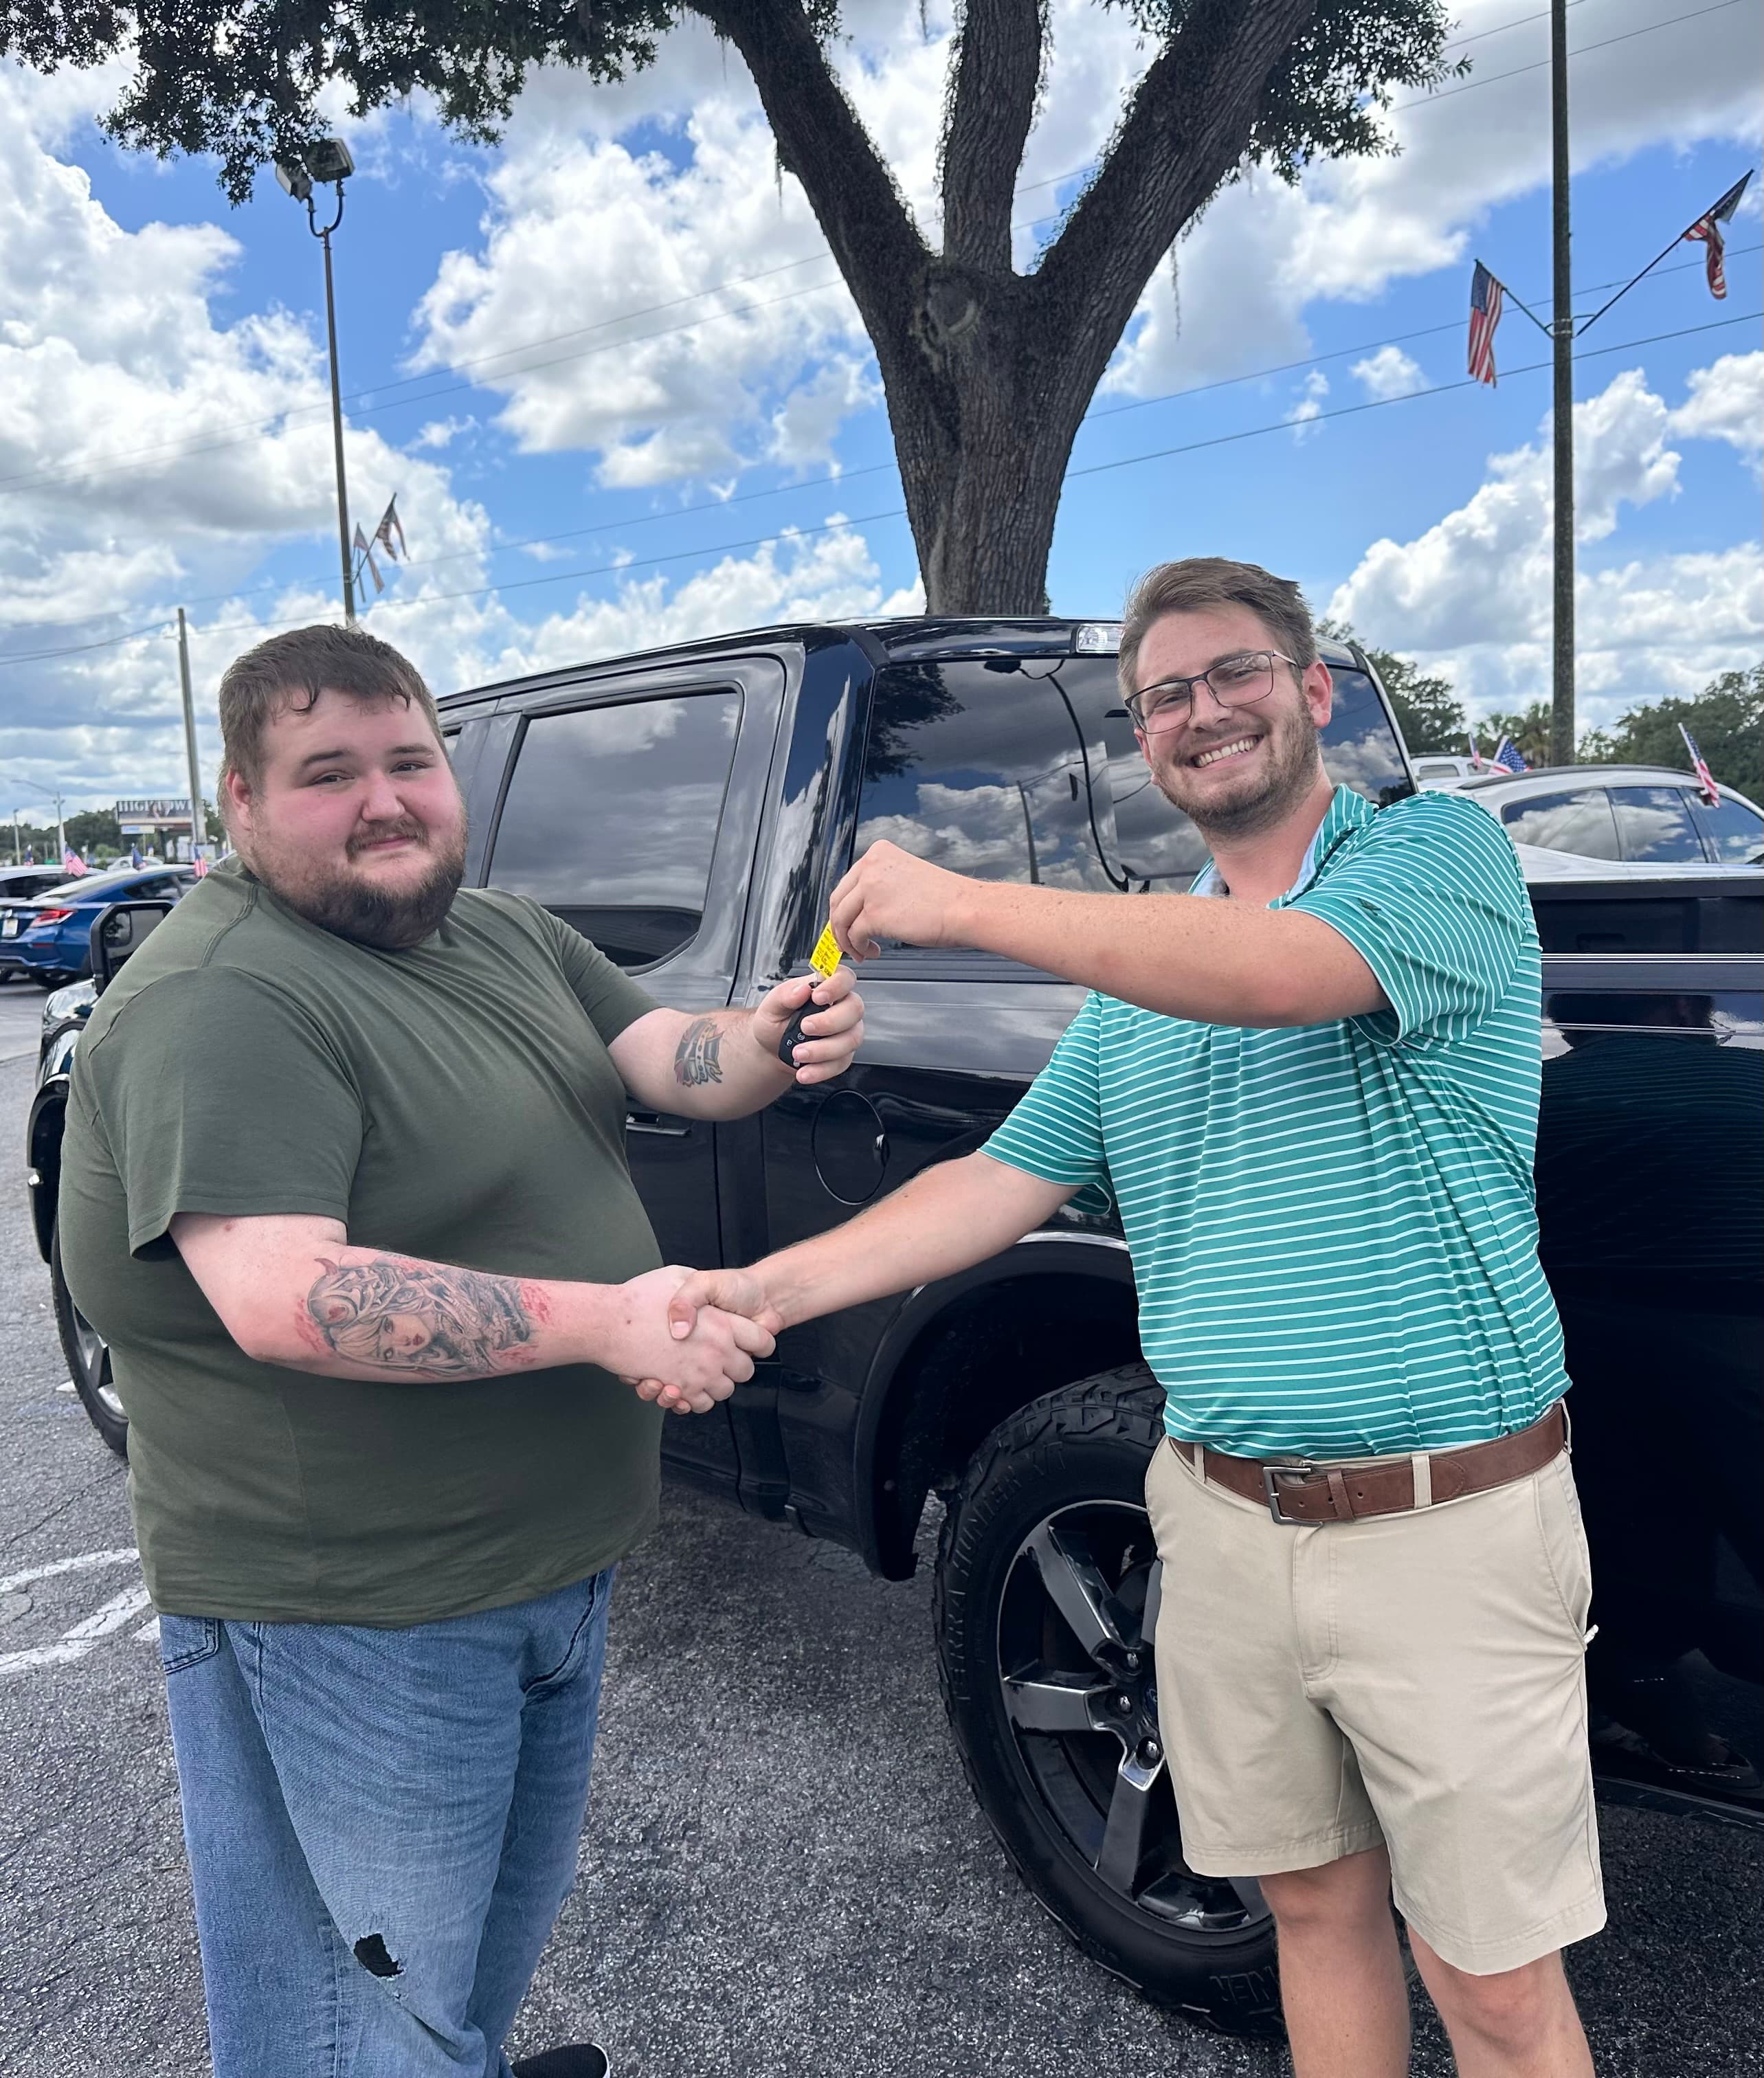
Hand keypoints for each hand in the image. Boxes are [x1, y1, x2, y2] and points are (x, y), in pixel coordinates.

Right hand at [604, 1266, 774, 1414]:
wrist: (607, 1321)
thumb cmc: (639, 1297)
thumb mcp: (678, 1275)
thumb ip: (701, 1288)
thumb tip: (713, 1297)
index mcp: (721, 1322)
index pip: (761, 1341)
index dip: (759, 1342)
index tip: (752, 1342)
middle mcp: (715, 1351)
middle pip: (745, 1370)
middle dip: (737, 1365)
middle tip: (723, 1357)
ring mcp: (698, 1373)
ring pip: (724, 1391)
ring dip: (716, 1383)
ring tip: (701, 1370)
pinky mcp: (679, 1389)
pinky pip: (701, 1404)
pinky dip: (696, 1399)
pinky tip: (686, 1385)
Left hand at [751, 963, 864, 1082]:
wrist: (771, 1050)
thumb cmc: (775, 1022)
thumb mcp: (771, 1005)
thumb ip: (785, 995)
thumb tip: (802, 989)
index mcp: (826, 988)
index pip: (844, 977)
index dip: (837, 985)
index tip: (818, 997)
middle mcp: (842, 1008)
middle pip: (855, 1009)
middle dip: (830, 1021)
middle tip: (805, 1027)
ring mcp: (846, 1032)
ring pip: (851, 1039)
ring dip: (824, 1049)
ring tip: (798, 1053)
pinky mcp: (844, 1055)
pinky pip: (842, 1063)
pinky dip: (822, 1069)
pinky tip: (804, 1071)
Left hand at [829, 840, 970, 960]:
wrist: (965, 909)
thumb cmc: (946, 899)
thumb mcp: (906, 877)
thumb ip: (881, 885)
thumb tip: (861, 909)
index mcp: (879, 852)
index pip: (848, 882)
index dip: (845, 907)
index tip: (849, 922)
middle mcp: (870, 866)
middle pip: (838, 900)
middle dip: (840, 925)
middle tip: (848, 940)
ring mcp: (870, 889)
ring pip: (841, 919)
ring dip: (847, 940)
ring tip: (861, 951)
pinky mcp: (874, 914)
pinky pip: (853, 935)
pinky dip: (858, 948)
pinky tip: (871, 952)